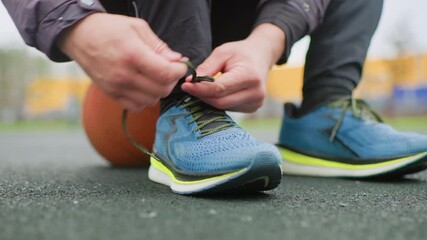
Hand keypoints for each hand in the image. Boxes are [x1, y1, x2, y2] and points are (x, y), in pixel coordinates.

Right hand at [58, 13, 186, 111]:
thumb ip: (159, 46)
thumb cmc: (109, 29)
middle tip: (169, 70)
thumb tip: (176, 60)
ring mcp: (116, 87)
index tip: (180, 65)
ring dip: (159, 91)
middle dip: (171, 81)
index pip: (165, 73)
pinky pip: (136, 106)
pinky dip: (145, 99)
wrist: (79, 36)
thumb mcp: (137, 28)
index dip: (179, 71)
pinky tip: (144, 87)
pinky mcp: (110, 94)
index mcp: (132, 55)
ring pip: (151, 100)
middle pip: (161, 90)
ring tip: (155, 77)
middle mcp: (123, 75)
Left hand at [182, 24, 284, 112]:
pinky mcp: (252, 108)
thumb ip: (207, 67)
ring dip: (209, 99)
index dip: (200, 89)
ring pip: (223, 107)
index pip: (219, 88)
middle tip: (189, 87)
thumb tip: (190, 81)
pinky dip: (218, 101)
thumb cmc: (241, 52)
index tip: (185, 85)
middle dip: (202, 95)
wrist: (262, 56)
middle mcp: (255, 93)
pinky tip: (216, 92)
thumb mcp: (222, 52)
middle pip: (220, 102)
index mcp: (249, 76)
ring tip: (204, 87)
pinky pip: (228, 108)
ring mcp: (255, 103)